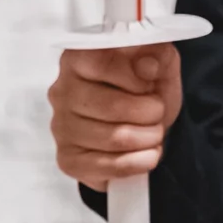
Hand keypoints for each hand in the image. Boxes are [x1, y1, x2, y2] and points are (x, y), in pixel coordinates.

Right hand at [50, 44, 182, 189]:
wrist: (143, 121)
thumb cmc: (145, 87)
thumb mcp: (160, 62)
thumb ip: (157, 55)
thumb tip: (148, 66)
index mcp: (78, 58)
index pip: (103, 64)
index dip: (136, 78)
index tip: (151, 82)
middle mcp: (62, 91)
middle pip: (112, 107)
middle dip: (150, 112)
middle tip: (158, 112)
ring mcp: (61, 127)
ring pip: (115, 138)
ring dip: (149, 137)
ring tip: (154, 132)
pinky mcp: (68, 159)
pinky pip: (109, 167)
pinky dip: (138, 162)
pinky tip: (148, 154)